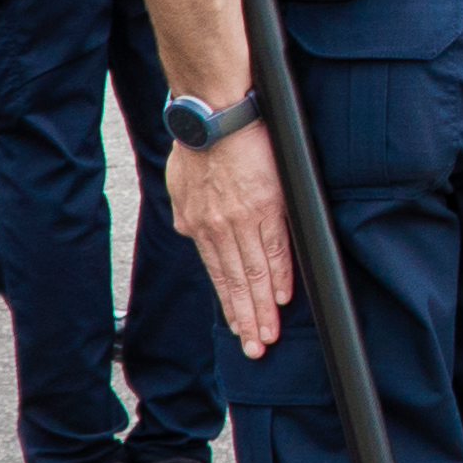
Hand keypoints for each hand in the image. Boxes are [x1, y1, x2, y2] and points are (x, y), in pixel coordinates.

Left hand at [176, 119, 294, 355]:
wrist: (214, 116)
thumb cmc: (198, 145)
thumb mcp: (179, 186)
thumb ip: (188, 214)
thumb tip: (193, 230)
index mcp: (198, 226)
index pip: (217, 275)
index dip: (230, 304)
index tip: (239, 327)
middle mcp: (219, 229)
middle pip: (237, 282)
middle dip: (246, 318)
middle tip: (255, 347)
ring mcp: (244, 220)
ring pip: (256, 273)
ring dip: (263, 307)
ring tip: (269, 333)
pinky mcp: (269, 205)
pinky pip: (276, 247)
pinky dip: (281, 274)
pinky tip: (283, 296)